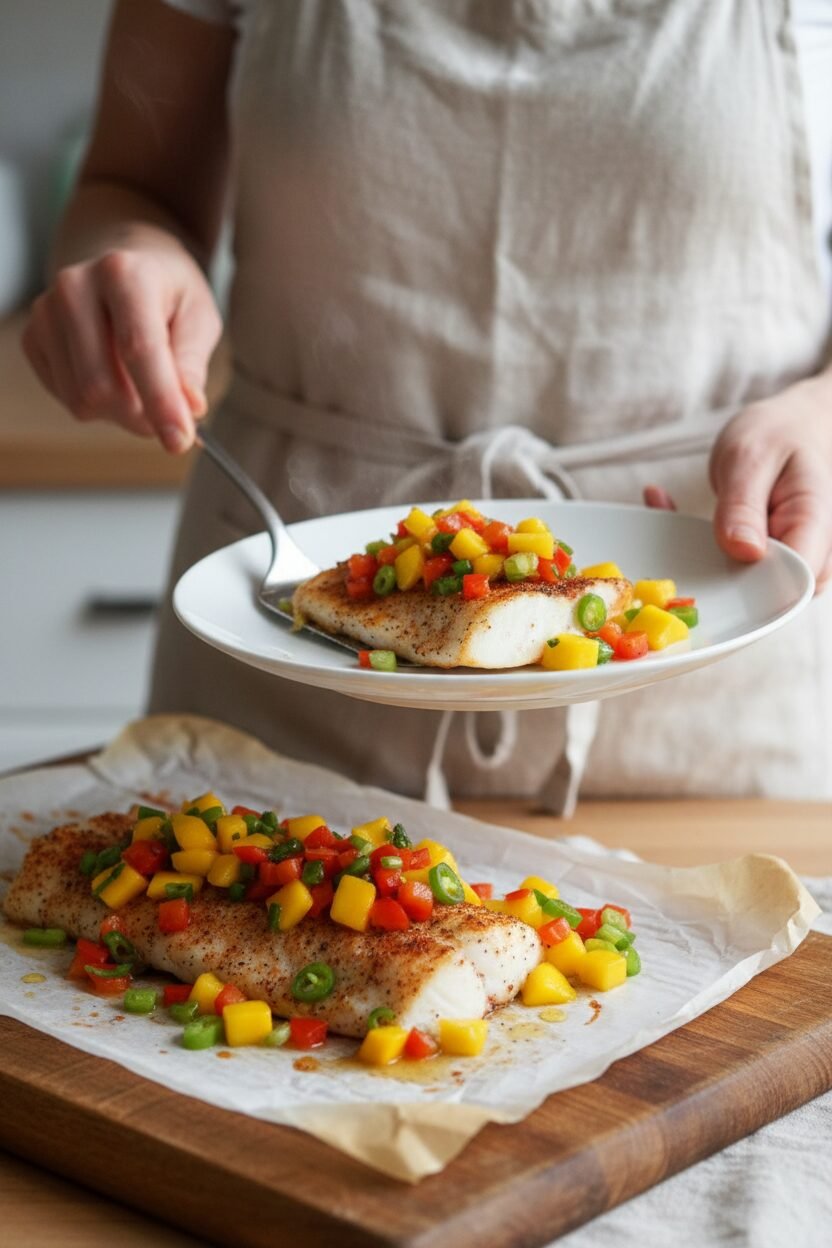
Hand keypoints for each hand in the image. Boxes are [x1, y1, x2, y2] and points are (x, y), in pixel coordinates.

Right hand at [22, 246, 221, 452]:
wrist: (126, 269)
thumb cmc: (169, 296)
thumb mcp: (199, 318)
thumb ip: (193, 362)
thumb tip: (190, 406)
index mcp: (124, 273)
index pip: (138, 349)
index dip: (160, 401)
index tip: (180, 442)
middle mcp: (74, 286)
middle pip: (102, 385)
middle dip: (141, 416)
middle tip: (170, 416)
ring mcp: (46, 312)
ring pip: (81, 400)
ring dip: (121, 413)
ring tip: (141, 386)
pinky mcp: (33, 338)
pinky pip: (66, 398)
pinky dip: (97, 406)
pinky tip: (114, 377)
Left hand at [644, 374, 831, 591]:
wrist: (790, 428)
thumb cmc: (779, 436)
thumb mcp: (752, 457)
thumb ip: (744, 505)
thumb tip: (743, 552)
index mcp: (812, 525)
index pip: (793, 581)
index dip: (749, 587)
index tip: (705, 562)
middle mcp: (806, 554)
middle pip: (765, 596)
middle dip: (710, 574)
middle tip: (669, 535)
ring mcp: (782, 562)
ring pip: (737, 586)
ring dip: (693, 556)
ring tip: (662, 506)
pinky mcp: (759, 561)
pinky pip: (724, 568)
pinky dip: (689, 544)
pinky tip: (663, 502)